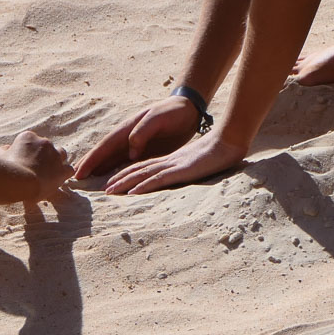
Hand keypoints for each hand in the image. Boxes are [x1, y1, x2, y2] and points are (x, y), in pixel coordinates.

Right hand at [2, 130, 71, 202]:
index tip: (23, 161)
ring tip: (48, 172)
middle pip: (47, 146)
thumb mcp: (1, 156)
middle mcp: (44, 143)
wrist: (18, 181)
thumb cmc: (6, 169)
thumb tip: (5, 149)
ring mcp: (55, 155)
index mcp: (28, 137)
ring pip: (61, 154)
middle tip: (36, 167)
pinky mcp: (62, 169)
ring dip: (56, 161)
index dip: (28, 152)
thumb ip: (4, 150)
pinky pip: (69, 169)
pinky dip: (64, 174)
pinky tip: (57, 180)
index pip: (31, 141)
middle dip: (43, 155)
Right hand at [73, 97, 201, 179]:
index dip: (91, 159)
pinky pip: (125, 163)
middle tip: (73, 180)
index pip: (105, 146)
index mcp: (127, 129)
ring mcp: (134, 145)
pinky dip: (115, 171)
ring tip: (86, 182)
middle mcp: (127, 138)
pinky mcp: (144, 151)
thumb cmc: (172, 112)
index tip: (78, 172)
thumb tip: (130, 151)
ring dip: (99, 170)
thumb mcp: (157, 118)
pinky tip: (109, 179)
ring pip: (112, 160)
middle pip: (104, 154)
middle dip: (89, 165)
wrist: (187, 109)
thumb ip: (142, 132)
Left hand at [102, 132, 245, 194]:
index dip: (129, 174)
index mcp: (172, 161)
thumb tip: (184, 176)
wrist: (229, 141)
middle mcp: (168, 162)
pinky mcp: (180, 171)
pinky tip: (131, 192)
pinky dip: (143, 186)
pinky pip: (158, 179)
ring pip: (143, 174)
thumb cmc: (219, 153)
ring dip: (125, 183)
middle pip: (138, 170)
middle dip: (120, 179)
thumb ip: (189, 169)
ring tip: (109, 191)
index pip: (145, 167)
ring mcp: (173, 166)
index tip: (115, 182)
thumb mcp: (199, 163)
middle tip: (104, 189)